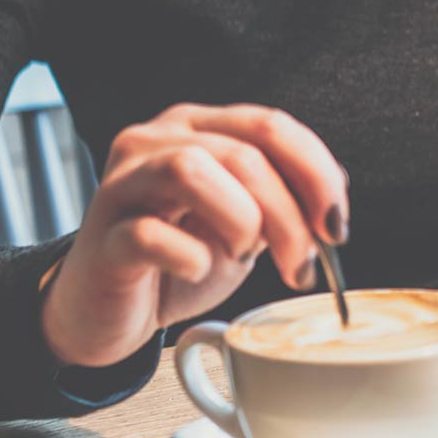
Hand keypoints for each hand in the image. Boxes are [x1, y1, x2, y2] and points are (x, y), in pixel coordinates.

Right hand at [40, 102, 349, 368]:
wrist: (105, 311)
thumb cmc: (177, 259)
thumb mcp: (243, 222)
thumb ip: (282, 197)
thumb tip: (335, 190)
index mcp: (196, 127)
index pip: (270, 125)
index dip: (316, 173)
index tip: (337, 226)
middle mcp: (154, 141)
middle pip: (244, 153)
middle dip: (289, 214)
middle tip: (303, 265)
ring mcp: (121, 185)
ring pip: (193, 170)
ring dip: (240, 221)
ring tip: (242, 255)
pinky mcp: (101, 237)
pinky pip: (150, 234)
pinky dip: (190, 257)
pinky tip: (195, 270)